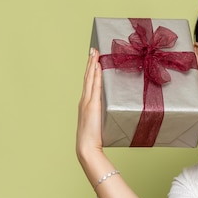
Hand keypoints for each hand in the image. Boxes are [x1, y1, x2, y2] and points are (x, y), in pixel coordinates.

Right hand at [76, 48, 103, 162]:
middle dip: (90, 62)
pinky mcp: (92, 105)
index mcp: (85, 104)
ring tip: (95, 52)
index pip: (88, 83)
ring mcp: (87, 102)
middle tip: (93, 49)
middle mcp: (84, 100)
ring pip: (90, 79)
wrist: (87, 147)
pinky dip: (95, 75)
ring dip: (92, 64)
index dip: (90, 70)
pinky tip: (98, 66)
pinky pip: (95, 87)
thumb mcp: (99, 123)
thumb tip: (113, 110)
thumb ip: (104, 115)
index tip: (93, 58)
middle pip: (87, 77)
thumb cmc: (95, 139)